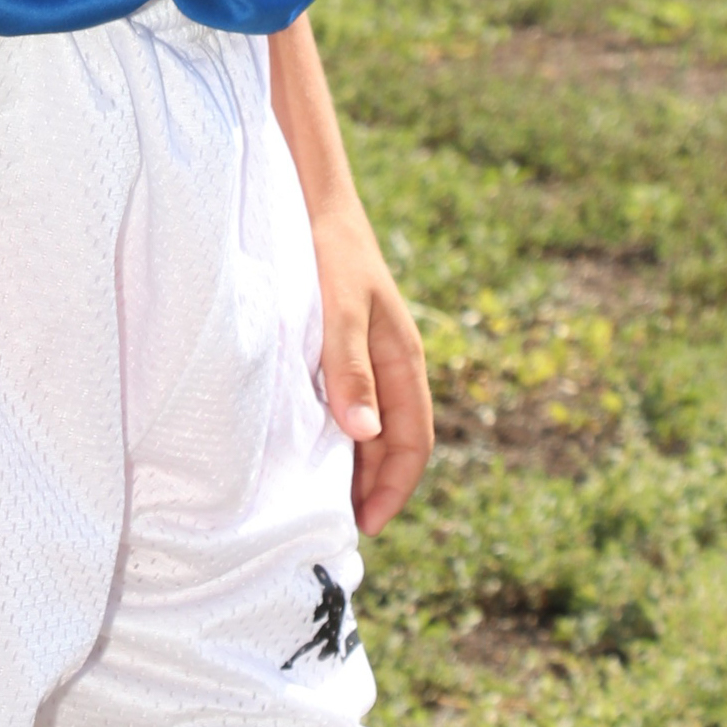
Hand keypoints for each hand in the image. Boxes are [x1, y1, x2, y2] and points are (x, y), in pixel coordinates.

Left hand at [310, 197, 433, 536]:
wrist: (317, 199)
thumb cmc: (332, 251)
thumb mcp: (341, 309)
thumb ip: (350, 368)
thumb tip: (364, 435)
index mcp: (404, 360)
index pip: (415, 442)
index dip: (395, 488)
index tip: (367, 525)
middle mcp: (393, 365)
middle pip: (395, 442)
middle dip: (376, 487)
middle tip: (340, 527)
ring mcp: (372, 357)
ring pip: (373, 426)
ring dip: (357, 465)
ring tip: (325, 501)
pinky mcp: (346, 347)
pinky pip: (353, 404)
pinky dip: (341, 434)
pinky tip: (312, 448)